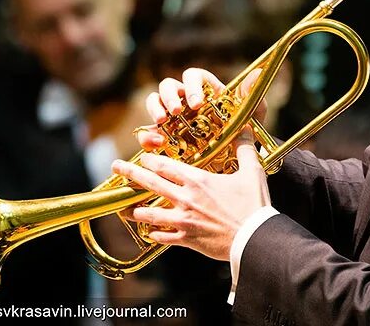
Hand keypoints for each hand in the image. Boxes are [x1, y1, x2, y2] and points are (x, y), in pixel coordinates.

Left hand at [112, 125, 269, 260]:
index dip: (151, 159)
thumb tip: (244, 128)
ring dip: (137, 210)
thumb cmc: (253, 205)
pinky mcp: (187, 240)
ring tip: (126, 209)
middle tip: (115, 167)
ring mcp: (183, 221)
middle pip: (151, 184)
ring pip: (150, 214)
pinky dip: (155, 234)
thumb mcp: (252, 172)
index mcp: (198, 180)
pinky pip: (163, 237)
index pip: (166, 166)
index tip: (142, 156)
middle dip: (131, 174)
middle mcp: (185, 199)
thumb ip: (244, 149)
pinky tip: (150, 233)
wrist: (254, 239)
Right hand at [134, 68, 266, 151]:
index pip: (193, 76)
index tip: (197, 104)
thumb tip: (256, 75)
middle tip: (177, 112)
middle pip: (169, 85)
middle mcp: (185, 99)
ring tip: (161, 122)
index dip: (192, 85)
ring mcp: (172, 117)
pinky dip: (146, 134)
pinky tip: (155, 143)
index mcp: (205, 91)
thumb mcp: (252, 120)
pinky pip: (147, 130)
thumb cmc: (242, 137)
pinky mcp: (162, 135)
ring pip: (154, 101)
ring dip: (154, 108)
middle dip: (170, 96)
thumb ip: (253, 100)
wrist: (233, 165)